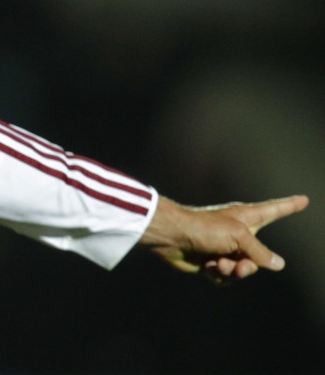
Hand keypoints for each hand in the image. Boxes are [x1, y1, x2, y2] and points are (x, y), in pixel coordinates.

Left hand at [140, 195, 308, 283]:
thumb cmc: (204, 228)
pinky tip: (208, 267)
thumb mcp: (238, 237)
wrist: (172, 237)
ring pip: (243, 269)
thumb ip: (260, 252)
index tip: (304, 199)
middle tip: (239, 266)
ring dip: (232, 270)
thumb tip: (278, 264)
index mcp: (247, 218)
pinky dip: (219, 275)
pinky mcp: (211, 262)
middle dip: (250, 265)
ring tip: (219, 264)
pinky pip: (226, 277)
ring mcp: (225, 248)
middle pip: (260, 256)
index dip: (290, 205)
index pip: (275, 210)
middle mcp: (238, 233)